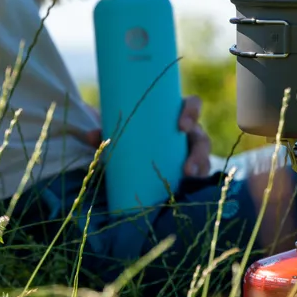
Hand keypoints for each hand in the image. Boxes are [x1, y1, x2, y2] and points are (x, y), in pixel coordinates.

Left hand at [82, 96, 211, 178]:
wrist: (128, 153)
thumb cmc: (129, 134)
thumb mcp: (121, 129)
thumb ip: (107, 132)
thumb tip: (92, 136)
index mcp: (176, 115)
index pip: (192, 105)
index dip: (192, 111)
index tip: (181, 125)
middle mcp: (189, 133)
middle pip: (202, 138)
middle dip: (198, 152)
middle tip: (186, 168)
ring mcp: (191, 152)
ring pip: (204, 159)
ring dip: (199, 170)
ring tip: (186, 182)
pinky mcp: (188, 170)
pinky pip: (199, 176)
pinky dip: (197, 183)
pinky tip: (189, 191)